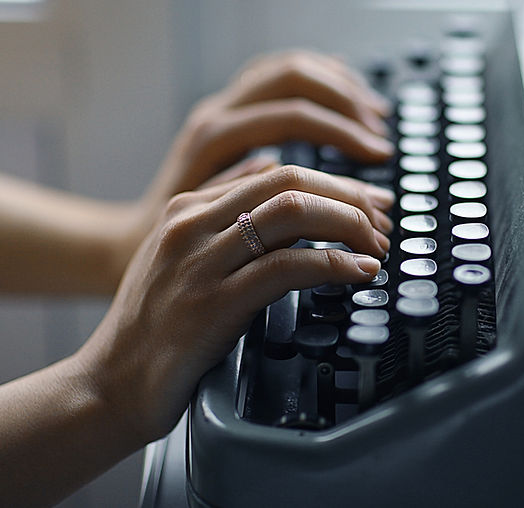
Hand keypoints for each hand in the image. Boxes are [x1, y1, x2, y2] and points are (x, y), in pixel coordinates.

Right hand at [77, 164, 392, 441]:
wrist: (111, 383)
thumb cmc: (157, 325)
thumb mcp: (182, 255)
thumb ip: (222, 212)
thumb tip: (269, 168)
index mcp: (188, 208)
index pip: (278, 172)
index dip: (335, 184)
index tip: (369, 203)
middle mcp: (192, 224)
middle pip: (291, 182)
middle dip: (350, 195)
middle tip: (384, 220)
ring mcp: (201, 262)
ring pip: (293, 212)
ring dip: (349, 223)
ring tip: (378, 245)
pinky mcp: (214, 302)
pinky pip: (289, 267)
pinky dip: (335, 263)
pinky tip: (360, 272)